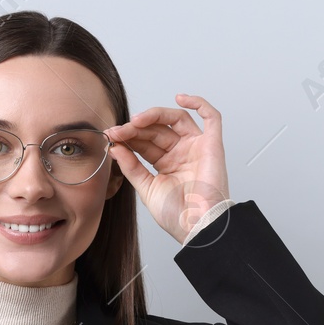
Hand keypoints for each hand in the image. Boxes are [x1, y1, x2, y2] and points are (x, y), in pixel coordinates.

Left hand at [104, 93, 231, 245]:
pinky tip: (180, 97)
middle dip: (136, 128)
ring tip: (136, 121)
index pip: (144, 142)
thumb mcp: (146, 188)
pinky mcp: (212, 145)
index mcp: (166, 164)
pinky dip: (198, 103)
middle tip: (119, 130)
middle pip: (157, 129)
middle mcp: (181, 153)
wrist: (197, 226)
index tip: (111, 135)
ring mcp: (196, 147)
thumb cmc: (177, 215)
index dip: (128, 136)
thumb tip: (115, 147)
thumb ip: (131, 166)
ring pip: (176, 119)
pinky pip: (211, 118)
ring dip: (155, 115)